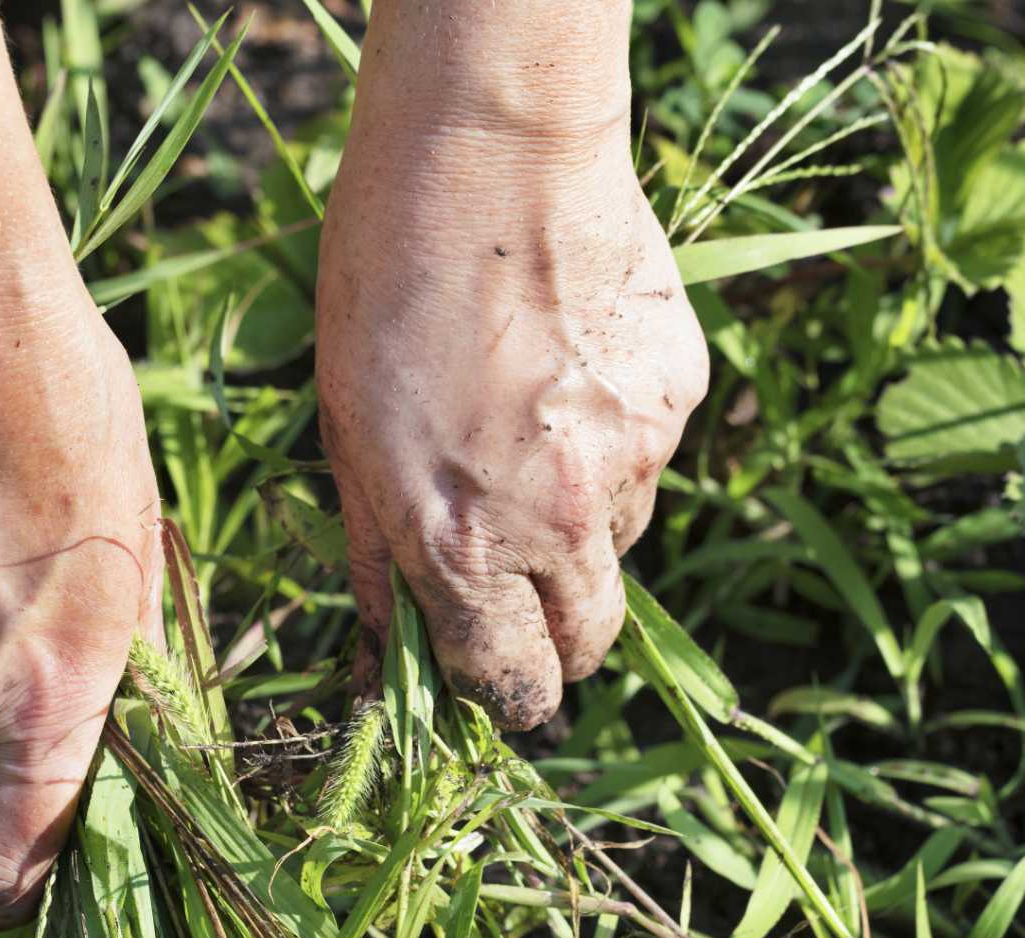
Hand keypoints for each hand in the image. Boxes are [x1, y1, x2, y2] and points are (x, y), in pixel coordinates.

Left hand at [315, 105, 707, 729]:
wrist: (492, 152)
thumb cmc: (386, 284)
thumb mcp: (345, 432)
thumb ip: (377, 555)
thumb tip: (383, 650)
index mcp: (464, 545)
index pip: (512, 683)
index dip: (505, 696)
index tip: (497, 685)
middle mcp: (562, 521)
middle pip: (588, 642)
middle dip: (557, 641)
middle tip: (521, 592)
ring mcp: (635, 458)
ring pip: (620, 541)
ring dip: (581, 526)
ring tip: (528, 431)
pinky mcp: (679, 397)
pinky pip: (649, 455)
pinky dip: (614, 441)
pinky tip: (567, 370)